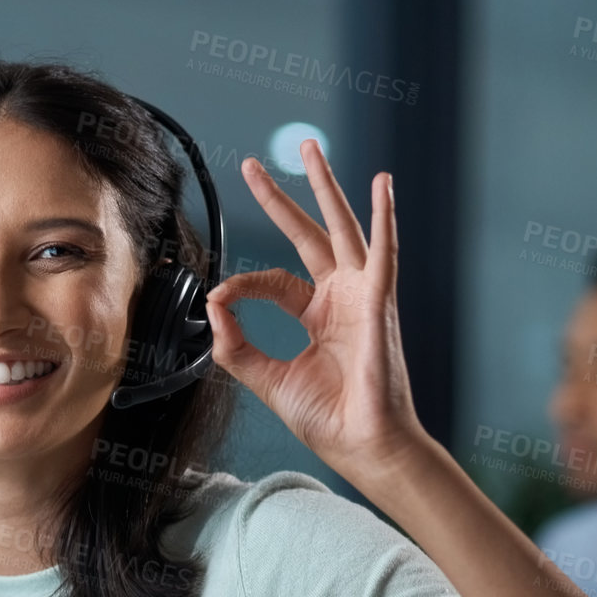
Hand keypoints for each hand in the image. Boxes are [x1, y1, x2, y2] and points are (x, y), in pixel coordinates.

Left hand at [204, 141, 430, 478]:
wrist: (363, 446)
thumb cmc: (329, 419)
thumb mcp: (269, 380)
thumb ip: (237, 347)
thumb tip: (212, 307)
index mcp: (318, 315)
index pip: (274, 280)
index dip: (243, 284)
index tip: (219, 296)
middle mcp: (341, 297)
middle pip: (309, 235)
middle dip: (282, 199)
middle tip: (253, 167)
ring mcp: (363, 296)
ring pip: (343, 229)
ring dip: (328, 188)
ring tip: (313, 150)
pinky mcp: (380, 304)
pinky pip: (383, 254)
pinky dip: (385, 218)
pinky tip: (382, 186)